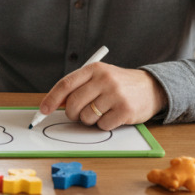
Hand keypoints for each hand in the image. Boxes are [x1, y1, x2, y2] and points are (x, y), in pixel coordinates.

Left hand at [38, 63, 167, 129]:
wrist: (151, 88)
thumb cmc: (118, 85)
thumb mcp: (98, 78)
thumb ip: (77, 87)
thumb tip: (53, 104)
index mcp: (94, 69)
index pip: (66, 84)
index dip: (51, 99)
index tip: (43, 110)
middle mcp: (105, 79)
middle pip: (73, 103)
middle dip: (71, 113)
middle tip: (77, 114)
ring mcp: (116, 94)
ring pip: (86, 117)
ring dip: (89, 120)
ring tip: (101, 111)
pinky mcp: (125, 110)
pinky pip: (102, 125)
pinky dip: (103, 125)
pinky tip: (113, 116)